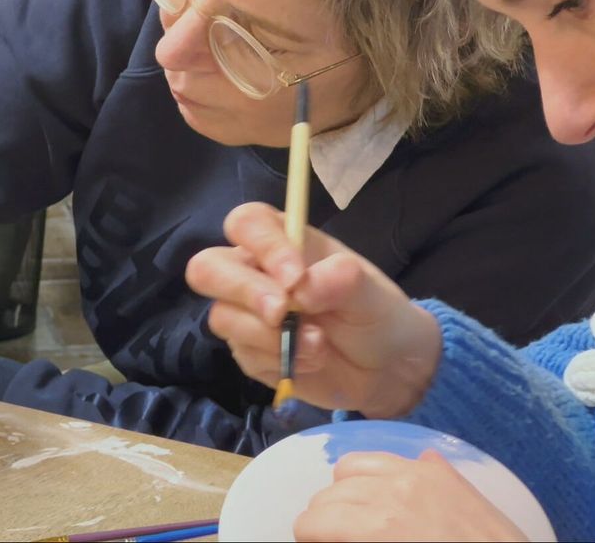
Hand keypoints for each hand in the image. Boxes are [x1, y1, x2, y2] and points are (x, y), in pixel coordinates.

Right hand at [185, 202, 440, 417]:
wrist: (387, 370)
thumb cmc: (376, 315)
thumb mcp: (372, 293)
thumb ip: (341, 280)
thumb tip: (303, 286)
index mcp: (283, 241)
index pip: (247, 224)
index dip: (263, 246)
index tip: (295, 277)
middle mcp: (255, 272)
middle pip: (207, 268)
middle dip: (244, 291)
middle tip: (282, 313)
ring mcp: (246, 313)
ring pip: (222, 317)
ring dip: (271, 336)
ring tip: (319, 345)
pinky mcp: (249, 351)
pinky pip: (243, 355)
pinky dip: (280, 361)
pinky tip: (312, 361)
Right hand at [294, 451, 527, 541]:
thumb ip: (355, 539)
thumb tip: (328, 534)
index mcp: (377, 525)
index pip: (311, 521)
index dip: (307, 538)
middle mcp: (392, 488)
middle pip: (327, 494)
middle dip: (324, 519)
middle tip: (336, 538)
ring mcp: (419, 473)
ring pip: (350, 467)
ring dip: (344, 492)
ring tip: (356, 516)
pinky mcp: (442, 471)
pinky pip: (388, 458)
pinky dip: (375, 475)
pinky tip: (385, 499)